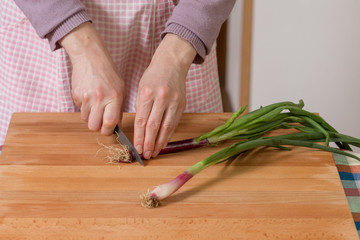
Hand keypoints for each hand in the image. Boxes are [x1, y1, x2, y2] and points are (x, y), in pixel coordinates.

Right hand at [59, 22, 125, 134]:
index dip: (108, 130)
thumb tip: (117, 127)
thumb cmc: (109, 74)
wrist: (90, 58)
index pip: (109, 123)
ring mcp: (86, 97)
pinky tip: (89, 97)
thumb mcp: (120, 90)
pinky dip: (85, 108)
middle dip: (98, 127)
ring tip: (96, 106)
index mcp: (114, 98)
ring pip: (86, 120)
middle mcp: (99, 99)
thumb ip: (119, 109)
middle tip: (101, 121)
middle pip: (94, 126)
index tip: (109, 129)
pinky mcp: (76, 95)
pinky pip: (80, 110)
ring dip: (91, 117)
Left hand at [134, 34, 196, 158]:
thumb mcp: (142, 88)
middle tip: (145, 154)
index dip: (139, 136)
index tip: (137, 148)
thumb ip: (141, 107)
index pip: (141, 120)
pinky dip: (168, 134)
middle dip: (149, 142)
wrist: (172, 64)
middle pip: (153, 125)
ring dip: (160, 142)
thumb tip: (141, 128)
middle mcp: (161, 98)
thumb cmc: (153, 76)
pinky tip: (163, 142)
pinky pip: (174, 123)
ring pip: (166, 127)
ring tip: (154, 152)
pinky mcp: (182, 104)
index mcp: (147, 93)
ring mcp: (173, 101)